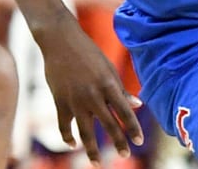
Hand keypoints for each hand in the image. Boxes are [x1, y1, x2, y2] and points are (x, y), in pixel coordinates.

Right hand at [36, 16, 143, 162]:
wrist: (61, 42)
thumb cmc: (89, 54)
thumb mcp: (109, 69)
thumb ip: (121, 90)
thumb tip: (138, 106)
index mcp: (109, 85)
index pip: (124, 112)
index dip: (132, 128)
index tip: (138, 141)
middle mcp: (93, 95)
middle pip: (107, 124)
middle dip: (117, 142)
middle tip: (124, 156)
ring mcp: (75, 100)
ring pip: (85, 131)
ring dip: (91, 149)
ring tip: (96, 163)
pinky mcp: (59, 101)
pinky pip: (64, 125)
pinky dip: (68, 136)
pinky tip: (73, 145)